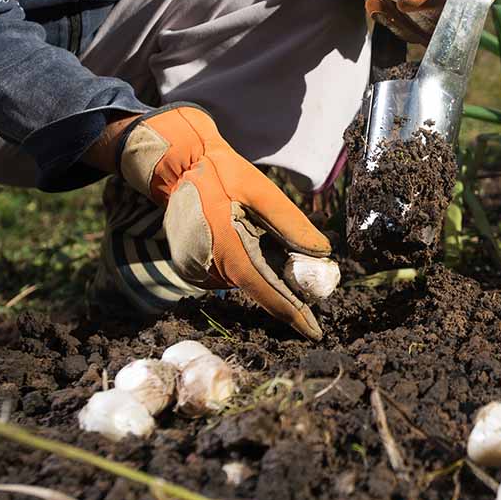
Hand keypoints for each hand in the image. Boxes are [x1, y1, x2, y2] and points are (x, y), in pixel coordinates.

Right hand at [111, 105, 332, 339]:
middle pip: (259, 288)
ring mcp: (196, 271)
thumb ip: (292, 226)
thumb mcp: (263, 193)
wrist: (178, 166)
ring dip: (265, 271)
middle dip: (287, 286)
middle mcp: (209, 269)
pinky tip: (248, 239)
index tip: (315, 332)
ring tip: (269, 241)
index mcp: (229, 251)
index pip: (268, 294)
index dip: (294, 314)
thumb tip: (322, 255)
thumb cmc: (222, 175)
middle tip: (311, 274)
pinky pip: (230, 273)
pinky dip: (246, 264)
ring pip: (245, 280)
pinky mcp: (191, 268)